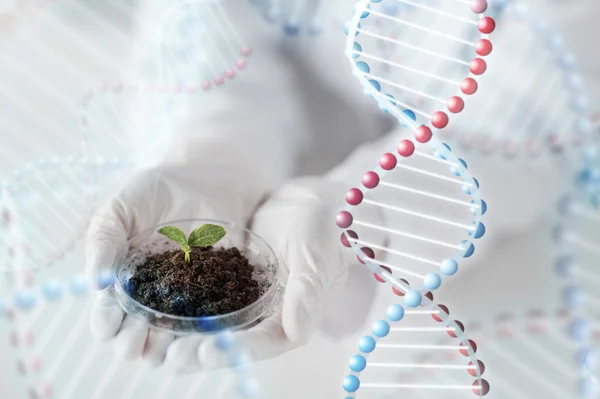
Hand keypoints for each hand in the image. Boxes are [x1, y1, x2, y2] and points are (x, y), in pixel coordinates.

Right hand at [85, 137, 273, 367]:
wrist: (206, 180)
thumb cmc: (156, 191)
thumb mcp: (122, 207)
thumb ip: (105, 240)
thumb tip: (95, 283)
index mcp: (122, 283)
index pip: (108, 313)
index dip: (105, 323)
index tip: (107, 326)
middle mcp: (152, 300)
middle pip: (138, 335)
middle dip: (132, 343)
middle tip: (136, 339)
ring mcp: (186, 300)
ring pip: (173, 337)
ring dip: (168, 346)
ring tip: (167, 342)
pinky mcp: (219, 295)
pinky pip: (212, 321)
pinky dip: (207, 331)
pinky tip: (205, 333)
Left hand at [161, 176, 388, 371]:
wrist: (307, 201)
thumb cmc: (320, 226)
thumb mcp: (315, 253)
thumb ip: (307, 291)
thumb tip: (297, 333)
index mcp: (293, 318)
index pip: (264, 343)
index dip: (236, 350)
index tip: (206, 352)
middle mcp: (268, 316)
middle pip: (233, 341)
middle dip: (201, 350)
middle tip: (171, 356)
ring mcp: (247, 301)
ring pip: (214, 324)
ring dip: (187, 335)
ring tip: (156, 342)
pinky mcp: (229, 282)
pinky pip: (204, 297)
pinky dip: (183, 304)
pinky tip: (156, 306)